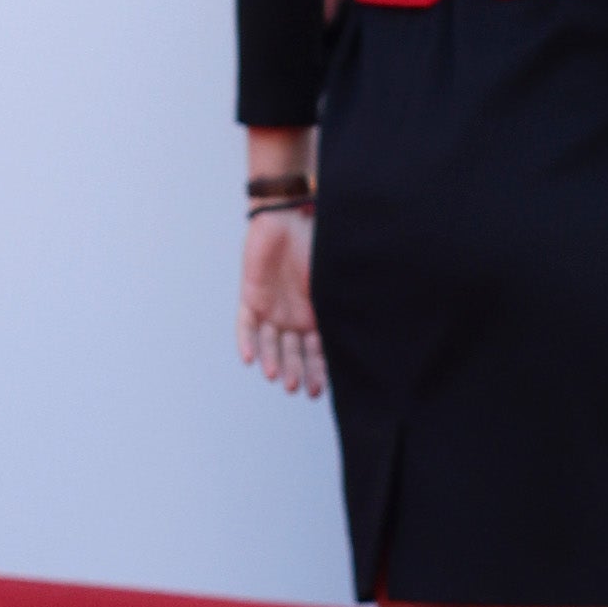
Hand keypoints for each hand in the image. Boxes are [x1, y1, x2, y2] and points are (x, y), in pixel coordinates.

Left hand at [238, 208, 323, 397]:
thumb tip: (363, 334)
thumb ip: (340, 306)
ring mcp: (271, 309)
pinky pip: (245, 325)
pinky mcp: (250, 298)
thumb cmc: (318, 244)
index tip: (319, 390)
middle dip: (296, 371)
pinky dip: (247, 341)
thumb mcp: (333, 280)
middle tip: (297, 388)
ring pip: (270, 343)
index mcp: (316, 315)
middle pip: (293, 353)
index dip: (318, 370)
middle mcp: (293, 317)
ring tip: (277, 377)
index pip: (317, 351)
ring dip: (274, 360)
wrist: (289, 216)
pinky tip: (251, 359)